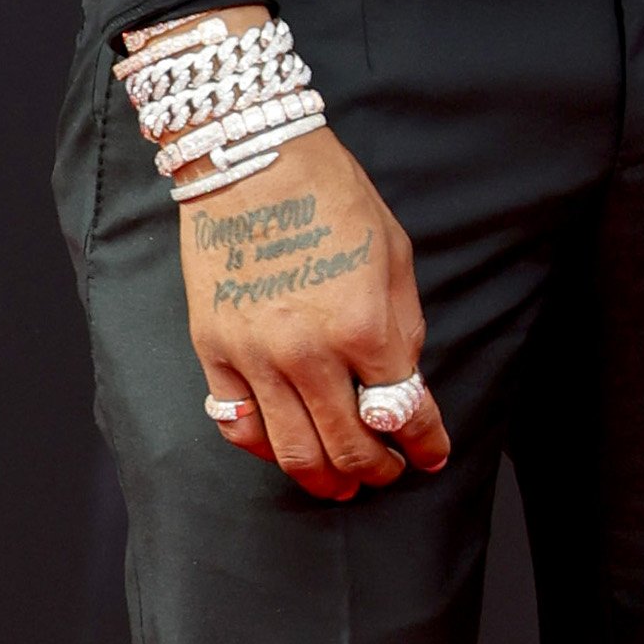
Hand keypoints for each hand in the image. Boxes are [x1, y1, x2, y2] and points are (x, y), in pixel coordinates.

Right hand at [176, 127, 450, 498]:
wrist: (251, 158)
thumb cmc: (332, 196)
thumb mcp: (395, 257)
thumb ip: (402, 330)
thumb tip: (400, 385)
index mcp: (366, 328)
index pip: (402, 414)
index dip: (424, 444)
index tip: (431, 455)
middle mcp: (309, 354)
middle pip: (349, 448)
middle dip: (377, 472)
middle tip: (388, 474)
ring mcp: (255, 357)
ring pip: (293, 452)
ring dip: (325, 480)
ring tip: (341, 485)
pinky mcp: (212, 351)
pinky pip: (236, 424)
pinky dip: (265, 449)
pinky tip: (286, 449)